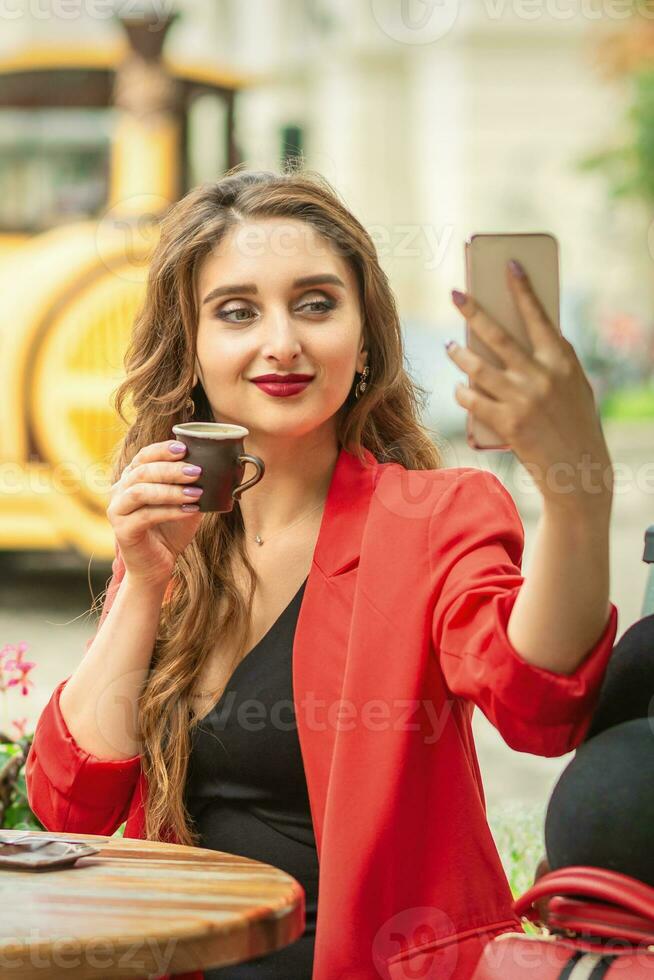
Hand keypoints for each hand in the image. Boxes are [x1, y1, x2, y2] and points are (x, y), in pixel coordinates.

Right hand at [107, 440, 204, 586]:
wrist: (157, 566)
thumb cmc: (171, 532)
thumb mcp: (185, 504)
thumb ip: (194, 486)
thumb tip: (218, 469)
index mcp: (132, 479)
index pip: (143, 456)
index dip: (162, 450)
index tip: (184, 448)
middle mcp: (120, 491)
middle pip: (142, 472)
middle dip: (171, 469)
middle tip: (196, 471)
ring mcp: (117, 510)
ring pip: (140, 491)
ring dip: (170, 490)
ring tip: (196, 492)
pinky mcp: (122, 530)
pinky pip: (145, 515)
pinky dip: (170, 511)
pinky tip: (189, 511)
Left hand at [446, 260, 613, 514]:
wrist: (578, 468)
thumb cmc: (574, 422)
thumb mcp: (572, 385)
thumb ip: (548, 363)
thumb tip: (510, 341)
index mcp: (561, 360)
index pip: (538, 315)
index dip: (522, 288)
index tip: (509, 265)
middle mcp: (541, 375)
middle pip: (497, 335)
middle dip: (473, 311)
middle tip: (456, 294)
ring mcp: (522, 399)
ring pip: (476, 368)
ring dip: (458, 355)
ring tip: (449, 346)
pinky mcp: (506, 422)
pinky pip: (471, 399)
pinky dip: (462, 392)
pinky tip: (459, 389)